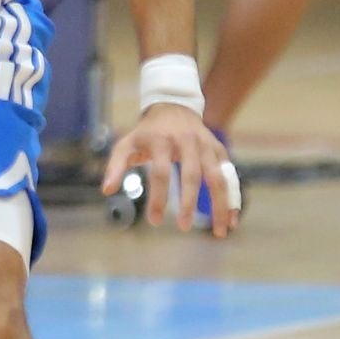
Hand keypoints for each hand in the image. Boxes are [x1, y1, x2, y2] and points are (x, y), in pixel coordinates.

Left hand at [101, 104, 239, 235]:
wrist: (173, 106)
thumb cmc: (146, 133)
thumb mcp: (126, 144)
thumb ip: (115, 166)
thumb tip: (107, 191)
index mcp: (161, 141)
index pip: (160, 172)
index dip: (158, 198)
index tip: (154, 221)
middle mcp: (187, 142)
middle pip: (192, 175)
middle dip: (189, 203)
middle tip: (184, 228)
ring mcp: (206, 145)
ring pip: (218, 177)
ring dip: (221, 205)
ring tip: (220, 232)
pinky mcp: (219, 150)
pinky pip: (229, 176)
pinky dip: (233, 198)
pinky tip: (232, 220)